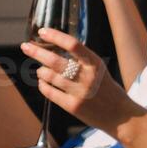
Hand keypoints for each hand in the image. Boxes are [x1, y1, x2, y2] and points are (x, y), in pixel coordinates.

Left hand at [21, 28, 143, 131]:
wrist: (121, 116)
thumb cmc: (107, 89)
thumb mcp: (99, 69)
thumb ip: (82, 60)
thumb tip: (55, 47)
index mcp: (95, 63)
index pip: (72, 44)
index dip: (55, 36)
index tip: (42, 32)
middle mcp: (87, 77)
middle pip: (55, 61)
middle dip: (36, 52)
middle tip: (25, 46)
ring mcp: (80, 93)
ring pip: (50, 77)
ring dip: (41, 71)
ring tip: (40, 69)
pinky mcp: (73, 107)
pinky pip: (50, 92)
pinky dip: (43, 86)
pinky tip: (43, 83)